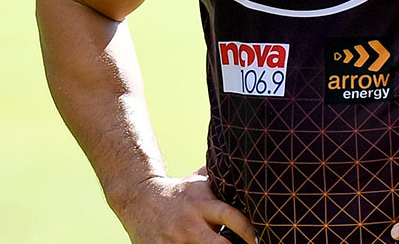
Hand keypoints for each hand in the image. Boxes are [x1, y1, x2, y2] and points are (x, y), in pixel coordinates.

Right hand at [114, 167, 255, 243]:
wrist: (140, 198)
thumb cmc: (179, 190)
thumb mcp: (198, 181)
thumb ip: (220, 177)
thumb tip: (248, 163)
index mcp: (203, 205)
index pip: (229, 216)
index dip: (247, 228)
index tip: (258, 237)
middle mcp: (190, 224)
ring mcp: (175, 240)